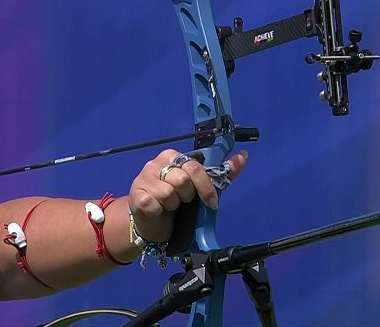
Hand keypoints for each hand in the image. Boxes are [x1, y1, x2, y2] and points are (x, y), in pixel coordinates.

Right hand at [128, 149, 247, 242]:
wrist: (151, 222)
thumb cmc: (176, 202)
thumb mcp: (199, 188)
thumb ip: (222, 173)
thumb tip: (243, 157)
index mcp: (174, 157)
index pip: (195, 167)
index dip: (205, 187)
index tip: (211, 202)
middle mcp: (156, 163)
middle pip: (182, 181)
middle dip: (187, 197)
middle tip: (182, 201)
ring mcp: (143, 178)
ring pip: (169, 194)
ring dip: (173, 206)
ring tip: (169, 206)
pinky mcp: (136, 195)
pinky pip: (154, 205)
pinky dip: (159, 212)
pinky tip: (157, 211)